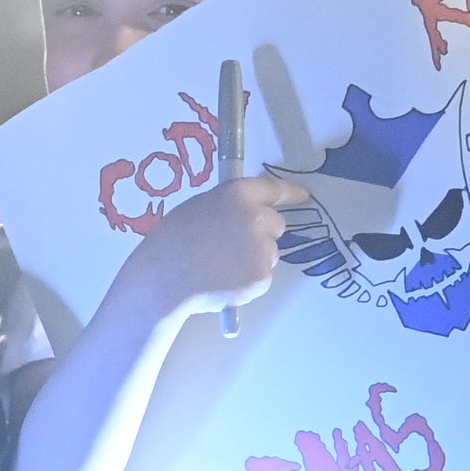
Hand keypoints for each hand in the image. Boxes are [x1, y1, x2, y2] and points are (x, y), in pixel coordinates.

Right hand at [122, 171, 307, 318]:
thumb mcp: (200, 207)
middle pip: (277, 224)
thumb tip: (246, 214)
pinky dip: (248, 281)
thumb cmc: (173, 241)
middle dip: (262, 233)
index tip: (305, 196)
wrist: (165, 278)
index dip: (291, 193)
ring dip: (254, 259)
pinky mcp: (262, 277)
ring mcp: (262, 249)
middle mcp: (256, 218)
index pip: (274, 189)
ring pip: (270, 253)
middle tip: (231, 246)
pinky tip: (223, 281)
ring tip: (221, 266)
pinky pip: (262, 276)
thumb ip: (229, 206)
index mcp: (238, 194)